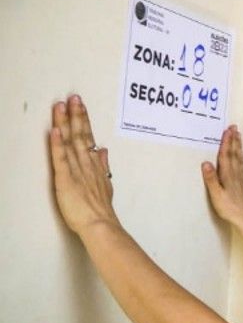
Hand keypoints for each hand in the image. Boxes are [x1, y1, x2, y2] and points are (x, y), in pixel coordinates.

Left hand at [49, 95, 118, 233]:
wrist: (99, 224)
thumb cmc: (101, 210)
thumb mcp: (106, 184)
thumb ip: (103, 165)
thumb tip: (104, 150)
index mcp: (94, 165)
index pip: (89, 138)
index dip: (84, 120)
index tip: (80, 105)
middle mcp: (86, 164)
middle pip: (81, 135)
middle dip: (76, 115)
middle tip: (73, 97)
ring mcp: (76, 170)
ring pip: (71, 142)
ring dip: (66, 123)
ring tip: (62, 106)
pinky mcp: (65, 179)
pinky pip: (61, 158)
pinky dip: (58, 144)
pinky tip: (55, 130)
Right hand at [201, 125, 242, 229]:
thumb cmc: (228, 207)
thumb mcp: (216, 194)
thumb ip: (211, 179)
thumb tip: (205, 163)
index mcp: (228, 174)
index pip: (226, 155)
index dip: (226, 142)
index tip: (227, 130)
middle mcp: (235, 173)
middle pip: (234, 153)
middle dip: (233, 139)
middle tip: (234, 127)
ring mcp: (240, 177)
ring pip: (239, 157)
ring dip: (238, 145)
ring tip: (238, 136)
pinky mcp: (242, 182)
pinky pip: (241, 164)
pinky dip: (240, 155)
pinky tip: (240, 155)